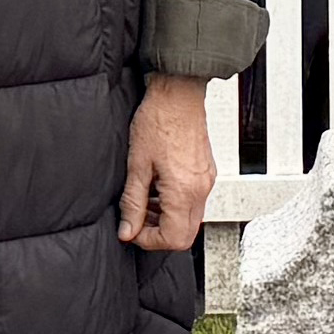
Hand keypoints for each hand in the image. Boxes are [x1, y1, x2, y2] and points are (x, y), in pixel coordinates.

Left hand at [120, 78, 219, 251]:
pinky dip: (174, 204)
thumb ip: (132, 202)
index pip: (173, 238)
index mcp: (184, 191)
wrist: (178, 93)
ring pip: (189, 219)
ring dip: (166, 219)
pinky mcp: (206, 173)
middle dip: (158, 233)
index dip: (149, 240)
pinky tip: (158, 187)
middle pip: (185, 235)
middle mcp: (201, 190)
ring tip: (144, 201)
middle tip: (137, 219)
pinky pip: (193, 202)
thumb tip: (127, 230)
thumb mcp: (137, 165)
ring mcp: (206, 182)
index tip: (131, 229)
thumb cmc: (158, 120)